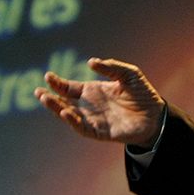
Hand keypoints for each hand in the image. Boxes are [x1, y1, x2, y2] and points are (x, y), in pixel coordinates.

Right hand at [34, 57, 165, 147]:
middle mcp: (89, 106)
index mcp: (93, 91)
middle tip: (38, 91)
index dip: (58, 83)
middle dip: (50, 97)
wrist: (156, 115)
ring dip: (56, 108)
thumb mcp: (128, 74)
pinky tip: (66, 112)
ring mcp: (93, 119)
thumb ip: (110, 67)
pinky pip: (82, 128)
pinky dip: (73, 121)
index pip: (70, 88)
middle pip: (64, 102)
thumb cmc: (142, 93)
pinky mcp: (99, 132)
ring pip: (69, 115)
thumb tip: (90, 62)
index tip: (48, 76)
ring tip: (45, 99)